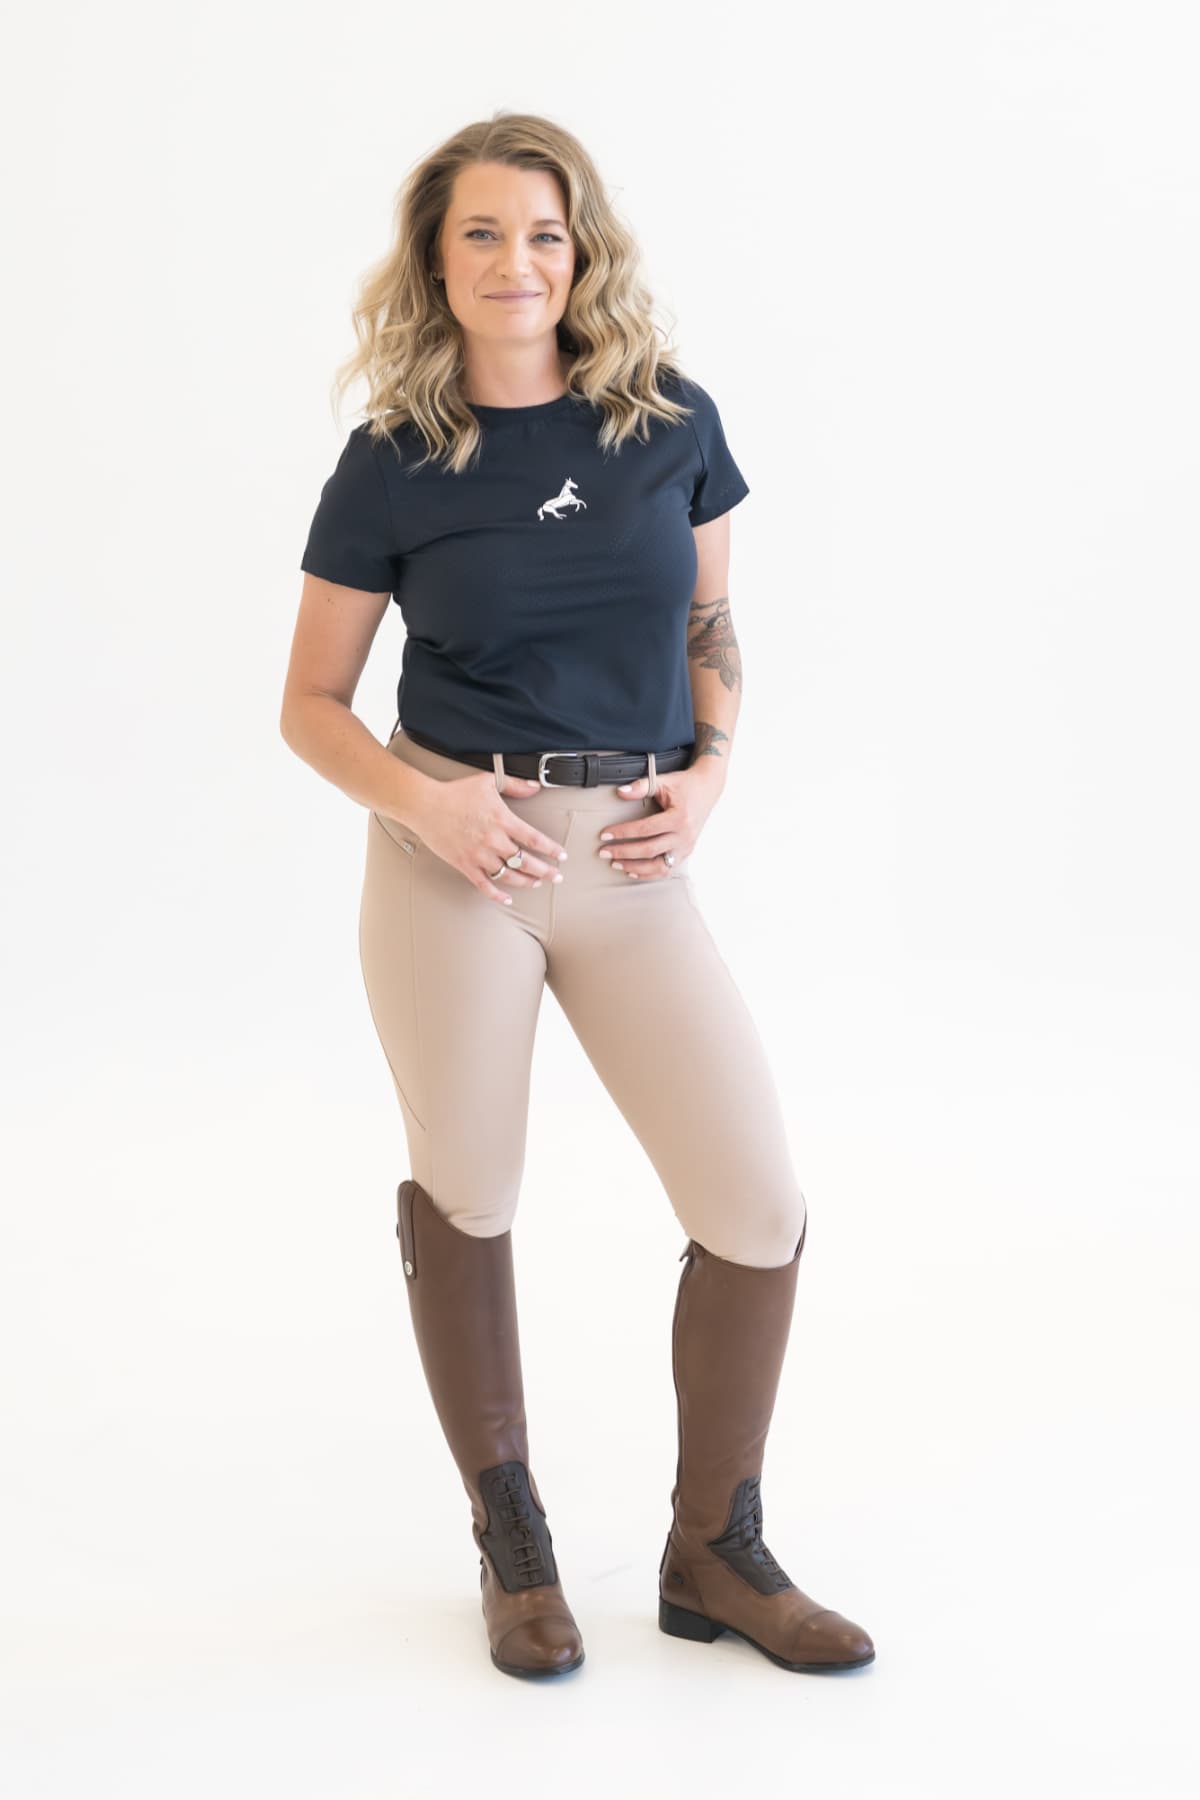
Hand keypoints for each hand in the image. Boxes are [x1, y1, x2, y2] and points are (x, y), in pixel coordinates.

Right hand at [408, 768, 569, 905]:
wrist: (425, 805)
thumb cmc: (455, 792)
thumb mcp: (489, 781)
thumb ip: (516, 784)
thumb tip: (536, 786)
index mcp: (502, 820)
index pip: (534, 839)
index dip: (551, 850)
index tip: (562, 856)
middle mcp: (494, 840)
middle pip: (526, 861)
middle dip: (546, 871)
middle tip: (557, 877)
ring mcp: (479, 855)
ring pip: (509, 875)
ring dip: (526, 881)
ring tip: (537, 882)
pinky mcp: (465, 865)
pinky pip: (484, 885)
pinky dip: (497, 895)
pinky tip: (508, 899)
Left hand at [596, 765, 723, 879]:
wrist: (707, 790)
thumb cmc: (684, 785)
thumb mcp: (663, 781)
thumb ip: (641, 786)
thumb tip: (620, 792)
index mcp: (679, 817)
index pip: (645, 829)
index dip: (623, 833)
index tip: (604, 834)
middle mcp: (684, 836)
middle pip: (649, 850)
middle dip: (623, 852)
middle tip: (603, 852)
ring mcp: (686, 847)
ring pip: (659, 866)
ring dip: (635, 867)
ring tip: (615, 864)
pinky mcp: (686, 853)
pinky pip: (667, 870)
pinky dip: (648, 873)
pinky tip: (632, 871)